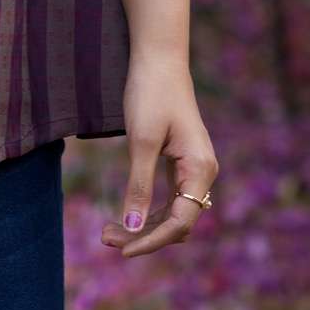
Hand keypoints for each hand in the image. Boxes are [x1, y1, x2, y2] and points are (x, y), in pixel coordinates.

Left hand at [101, 55, 217, 257]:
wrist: (158, 58)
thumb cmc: (150, 93)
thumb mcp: (141, 141)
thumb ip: (139, 186)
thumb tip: (133, 226)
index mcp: (200, 169)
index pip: (180, 221)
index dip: (152, 241)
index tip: (122, 250)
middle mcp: (203, 173)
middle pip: (177, 222)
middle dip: (143, 235)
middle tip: (105, 238)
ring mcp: (194, 168)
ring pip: (173, 212)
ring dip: (144, 225)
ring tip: (108, 232)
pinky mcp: (182, 161)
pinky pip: (170, 198)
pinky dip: (148, 208)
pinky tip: (127, 214)